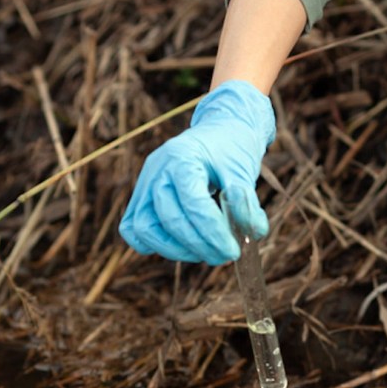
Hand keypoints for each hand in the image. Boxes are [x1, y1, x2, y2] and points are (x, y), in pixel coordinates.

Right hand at [120, 80, 274, 264]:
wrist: (219, 132)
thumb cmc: (231, 149)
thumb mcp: (243, 169)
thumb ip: (245, 202)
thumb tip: (252, 233)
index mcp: (182, 157)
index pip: (193, 203)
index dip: (214, 233)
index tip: (234, 251)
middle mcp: (157, 170)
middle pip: (170, 219)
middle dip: (199, 245)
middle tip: (225, 255)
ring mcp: (145, 184)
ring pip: (144, 229)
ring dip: (175, 250)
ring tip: (205, 253)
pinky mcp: (141, 199)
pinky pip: (134, 229)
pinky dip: (154, 244)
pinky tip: (183, 246)